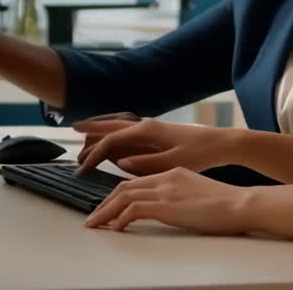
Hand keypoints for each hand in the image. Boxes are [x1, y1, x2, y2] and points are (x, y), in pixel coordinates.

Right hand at [74, 117, 235, 176]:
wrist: (220, 143)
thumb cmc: (200, 153)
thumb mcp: (173, 163)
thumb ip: (145, 163)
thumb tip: (121, 162)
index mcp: (147, 131)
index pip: (112, 140)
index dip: (95, 153)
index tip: (82, 167)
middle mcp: (146, 125)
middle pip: (112, 124)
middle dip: (91, 128)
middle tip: (72, 128)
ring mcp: (151, 127)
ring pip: (119, 124)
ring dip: (102, 127)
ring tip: (85, 131)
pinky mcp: (156, 133)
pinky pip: (128, 129)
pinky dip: (115, 131)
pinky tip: (112, 139)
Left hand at [83, 167, 252, 234]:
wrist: (241, 204)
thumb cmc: (227, 204)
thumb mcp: (198, 195)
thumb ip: (181, 196)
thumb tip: (171, 209)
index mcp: (174, 173)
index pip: (136, 182)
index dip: (118, 195)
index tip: (108, 207)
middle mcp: (166, 177)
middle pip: (124, 187)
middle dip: (105, 203)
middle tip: (94, 217)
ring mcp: (166, 189)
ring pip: (124, 196)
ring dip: (105, 211)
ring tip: (95, 224)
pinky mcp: (167, 204)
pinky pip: (133, 209)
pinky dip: (120, 218)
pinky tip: (115, 229)